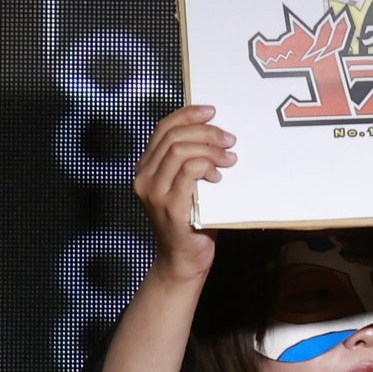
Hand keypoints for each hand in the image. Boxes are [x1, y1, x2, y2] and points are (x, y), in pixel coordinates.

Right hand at [129, 106, 230, 289]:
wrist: (184, 260)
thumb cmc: (191, 221)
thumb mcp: (188, 186)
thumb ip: (190, 161)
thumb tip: (215, 133)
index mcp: (145, 167)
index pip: (163, 128)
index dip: (188, 115)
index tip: (211, 111)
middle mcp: (144, 177)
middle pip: (174, 136)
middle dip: (206, 132)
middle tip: (229, 140)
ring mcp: (154, 192)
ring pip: (180, 150)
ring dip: (210, 149)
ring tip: (228, 158)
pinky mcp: (170, 205)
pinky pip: (189, 171)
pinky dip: (207, 166)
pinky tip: (218, 176)